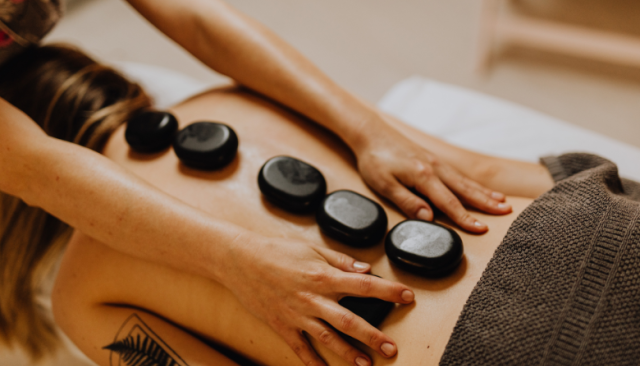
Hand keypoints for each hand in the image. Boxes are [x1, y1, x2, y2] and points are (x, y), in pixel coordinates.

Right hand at [222, 233, 414, 365]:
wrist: (240, 261)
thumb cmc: (276, 251)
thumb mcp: (311, 248)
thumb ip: (340, 260)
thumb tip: (365, 269)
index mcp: (323, 276)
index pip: (364, 284)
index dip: (388, 291)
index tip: (408, 296)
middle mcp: (313, 298)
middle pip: (349, 320)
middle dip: (373, 336)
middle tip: (392, 348)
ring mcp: (297, 315)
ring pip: (328, 338)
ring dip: (349, 353)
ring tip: (366, 365)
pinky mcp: (283, 325)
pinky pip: (301, 348)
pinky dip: (313, 362)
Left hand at [354, 117, 510, 232]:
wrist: (372, 133)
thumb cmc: (375, 160)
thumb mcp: (384, 184)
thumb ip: (407, 201)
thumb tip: (429, 218)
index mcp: (423, 176)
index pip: (448, 202)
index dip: (465, 218)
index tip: (481, 229)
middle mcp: (435, 168)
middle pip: (465, 190)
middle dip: (486, 203)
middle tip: (507, 213)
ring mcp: (436, 163)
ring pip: (464, 181)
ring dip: (484, 192)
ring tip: (502, 202)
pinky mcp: (433, 160)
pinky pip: (458, 175)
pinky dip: (472, 183)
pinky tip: (479, 189)